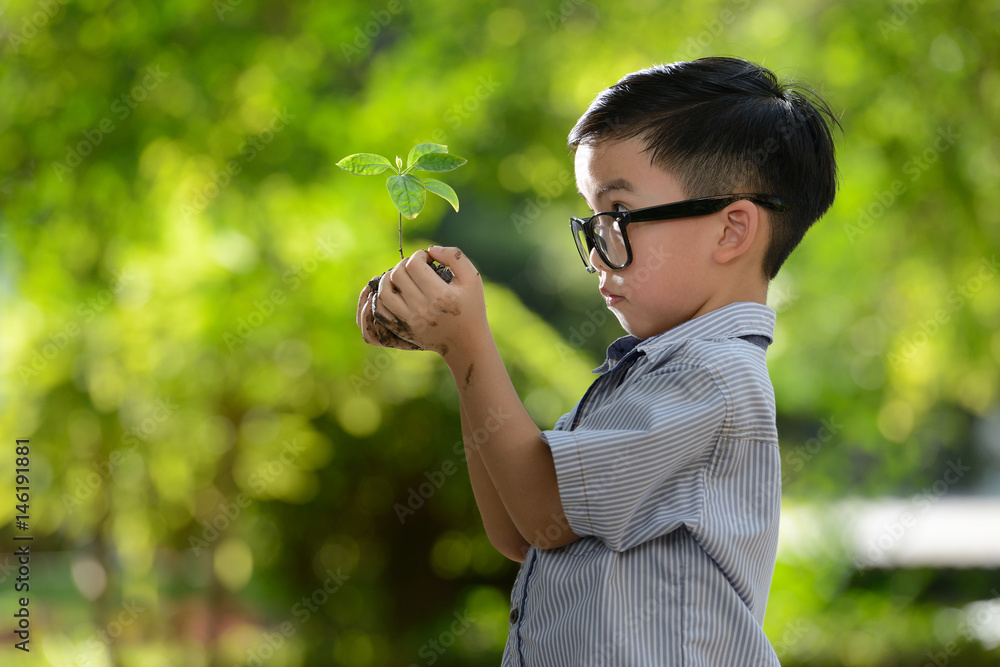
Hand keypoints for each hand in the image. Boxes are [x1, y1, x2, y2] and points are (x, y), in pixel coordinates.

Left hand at [367, 246, 489, 357]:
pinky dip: (381, 298)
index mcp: (441, 295)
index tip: (427, 259)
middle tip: (415, 266)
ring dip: (389, 279)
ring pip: (385, 292)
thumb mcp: (472, 279)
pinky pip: (381, 311)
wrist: (467, 342)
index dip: (419, 255)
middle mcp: (423, 309)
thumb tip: (431, 249)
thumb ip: (455, 257)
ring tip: (400, 276)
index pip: (414, 265)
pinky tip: (393, 291)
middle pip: (398, 275)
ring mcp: (411, 321)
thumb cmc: (471, 307)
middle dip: (404, 264)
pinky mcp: (403, 330)